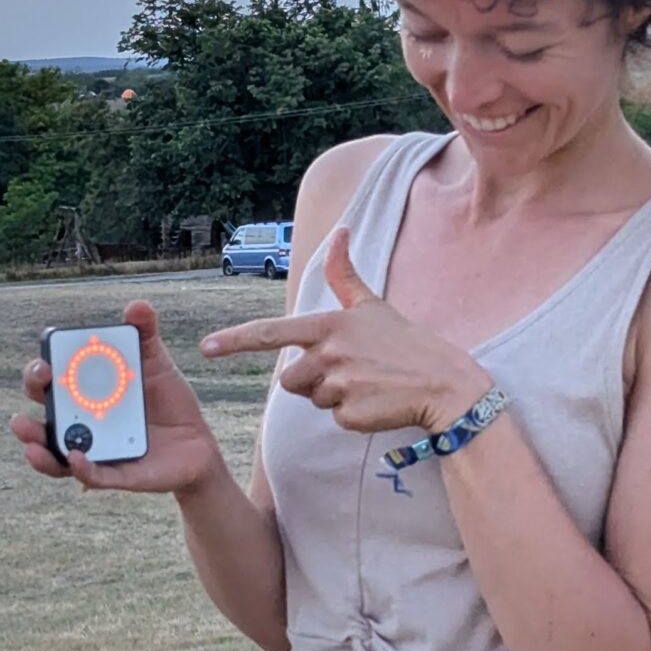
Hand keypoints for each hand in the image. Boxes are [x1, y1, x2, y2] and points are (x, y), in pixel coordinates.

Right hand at [9, 300, 228, 494]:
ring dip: (36, 442)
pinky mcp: (115, 475)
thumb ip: (146, 336)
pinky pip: (91, 475)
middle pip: (45, 409)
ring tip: (26, 432)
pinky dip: (80, 468)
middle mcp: (82, 423)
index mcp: (87, 393)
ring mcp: (95, 450)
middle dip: (34, 394)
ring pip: (55, 451)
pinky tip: (75, 457)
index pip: (52, 380)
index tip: (45, 361)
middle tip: (40, 379)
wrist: (199, 444)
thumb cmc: (169, 403)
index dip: (40, 370)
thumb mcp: (158, 365)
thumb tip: (138, 306)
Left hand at [199, 228, 484, 435]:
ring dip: (330, 397)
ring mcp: (339, 385)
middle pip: (290, 379)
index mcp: (329, 326)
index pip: (272, 333)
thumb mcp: (372, 306)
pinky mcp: (350, 415)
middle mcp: (329, 354)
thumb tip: (340, 230)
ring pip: (311, 399)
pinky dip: (351, 415)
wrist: (444, 383)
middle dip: (311, 380)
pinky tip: (375, 402)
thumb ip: (345, 273)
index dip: (236, 340)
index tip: (207, 347)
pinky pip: (334, 419)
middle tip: (351, 370)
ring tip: (365, 384)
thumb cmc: (405, 343)